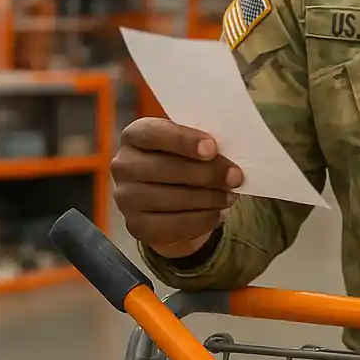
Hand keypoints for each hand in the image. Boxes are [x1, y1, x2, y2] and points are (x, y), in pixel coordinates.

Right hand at [111, 118, 243, 258]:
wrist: (173, 198)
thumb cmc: (186, 160)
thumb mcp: (191, 145)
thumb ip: (203, 145)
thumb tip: (230, 156)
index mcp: (135, 136)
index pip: (153, 134)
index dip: (183, 141)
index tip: (212, 148)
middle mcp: (123, 166)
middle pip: (165, 169)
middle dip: (207, 173)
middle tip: (236, 177)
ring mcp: (126, 198)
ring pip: (172, 199)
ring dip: (208, 198)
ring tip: (230, 195)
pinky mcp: (136, 226)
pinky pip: (174, 225)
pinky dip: (202, 219)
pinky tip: (217, 212)